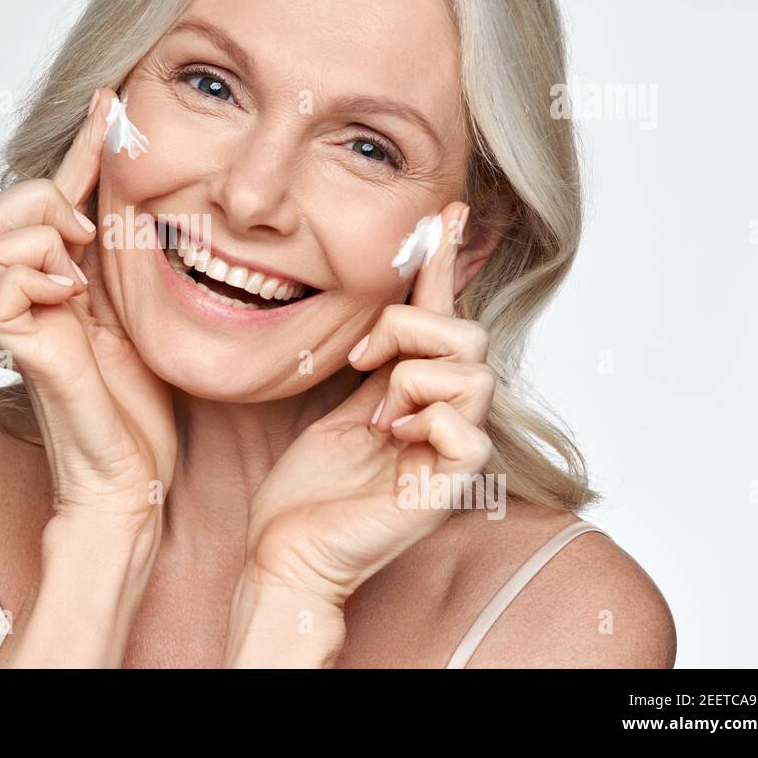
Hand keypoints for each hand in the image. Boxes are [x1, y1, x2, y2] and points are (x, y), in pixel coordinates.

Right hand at [0, 88, 176, 532]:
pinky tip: (70, 299)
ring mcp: (13, 317)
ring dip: (38, 239)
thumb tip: (134, 190)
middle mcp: (24, 290)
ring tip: (79, 276)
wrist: (131, 471)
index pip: (47, 192)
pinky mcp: (17, 347)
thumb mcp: (136, 302)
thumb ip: (120, 250)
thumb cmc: (135, 400)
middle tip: (88, 239)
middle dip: (40, 202)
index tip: (112, 102)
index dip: (79, 144)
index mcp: (53, 274)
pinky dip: (33, 278)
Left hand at [241, 201, 494, 608]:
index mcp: (423, 397)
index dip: (445, 260)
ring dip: (409, 379)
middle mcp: (449, 419)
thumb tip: (380, 307)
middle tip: (361, 363)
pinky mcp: (450, 488)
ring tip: (375, 415)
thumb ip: (373, 361)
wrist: (287, 549)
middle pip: (468, 334)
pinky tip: (388, 439)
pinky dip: (421, 420)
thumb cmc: (309, 488)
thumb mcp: (339, 402)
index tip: (449, 208)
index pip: (445, 316)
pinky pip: (465, 428)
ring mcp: (455, 454)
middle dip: (409, 331)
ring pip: (470, 371)